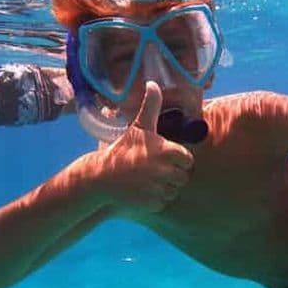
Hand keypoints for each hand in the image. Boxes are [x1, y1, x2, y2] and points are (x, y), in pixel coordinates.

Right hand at [99, 81, 193, 215]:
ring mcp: (160, 189)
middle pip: (183, 177)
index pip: (188, 159)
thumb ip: (150, 106)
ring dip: (164, 187)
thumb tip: (153, 83)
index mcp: (167, 151)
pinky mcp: (153, 204)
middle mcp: (166, 171)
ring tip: (146, 180)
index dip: (177, 159)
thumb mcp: (138, 127)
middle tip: (153, 170)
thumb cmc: (122, 150)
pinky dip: (155, 200)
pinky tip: (141, 191)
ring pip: (174, 191)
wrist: (100, 179)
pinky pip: (164, 202)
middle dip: (172, 174)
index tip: (163, 158)